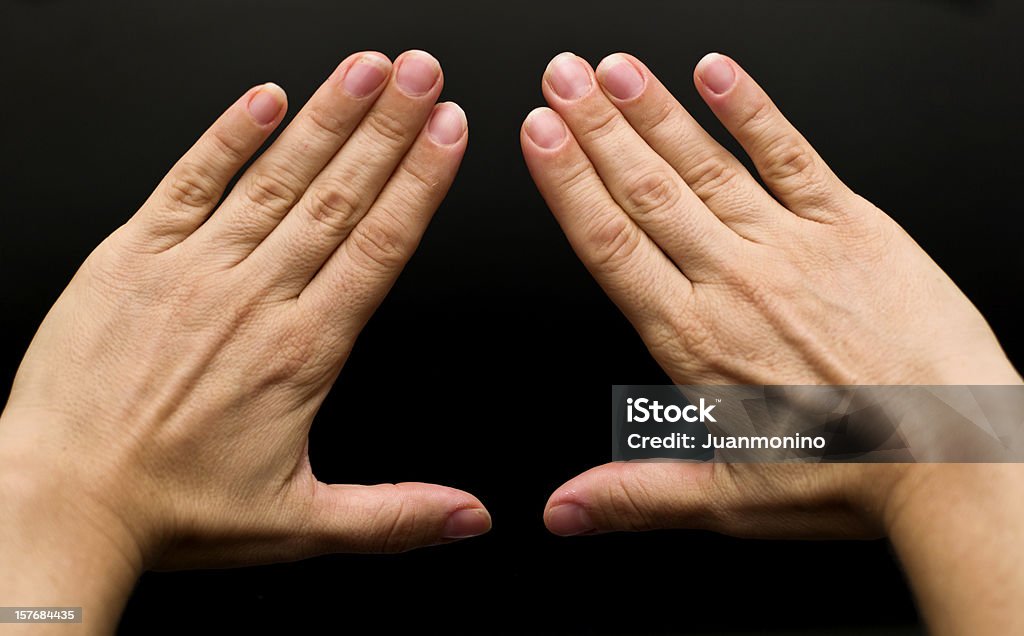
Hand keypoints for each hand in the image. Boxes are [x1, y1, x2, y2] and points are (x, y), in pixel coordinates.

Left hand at [0, 49, 486, 629]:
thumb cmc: (171, 511)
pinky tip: (263, 99)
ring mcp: (192, 269)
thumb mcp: (299, 523)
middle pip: (339, 197)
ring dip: (327, 117)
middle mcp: (253, 298)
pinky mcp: (132, 256)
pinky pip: (188, 181)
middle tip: (425, 73)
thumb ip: (396, 517)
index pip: (379, 246)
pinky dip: (227, 136)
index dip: (421, 181)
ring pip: (277, 178)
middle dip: (390, 127)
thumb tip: (471, 519)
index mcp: (302, 351)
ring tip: (368, 70)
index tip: (450, 130)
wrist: (58, 501)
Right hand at [521, 51, 1023, 633]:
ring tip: (613, 70)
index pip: (611, 245)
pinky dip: (753, 111)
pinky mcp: (852, 227)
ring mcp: (793, 248)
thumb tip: (560, 512)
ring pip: (706, 167)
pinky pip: (793, 156)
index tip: (539, 134)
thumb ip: (635, 495)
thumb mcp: (730, 500)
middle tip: (559, 74)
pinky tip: (717, 74)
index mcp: (695, 340)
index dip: (568, 184)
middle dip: (595, 128)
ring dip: (654, 112)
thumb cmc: (853, 475)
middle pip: (648, 191)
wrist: (960, 455)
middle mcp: (736, 282)